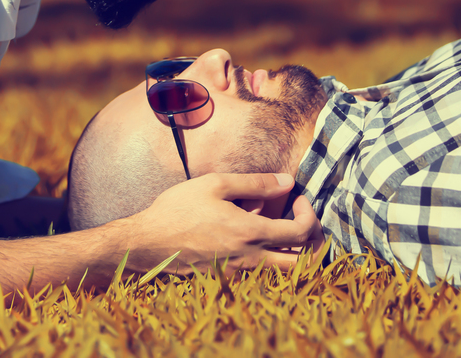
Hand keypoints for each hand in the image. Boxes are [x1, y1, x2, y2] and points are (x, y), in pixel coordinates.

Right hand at [125, 172, 324, 274]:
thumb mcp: (215, 184)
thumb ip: (254, 183)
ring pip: (283, 274)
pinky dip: (271, 260)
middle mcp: (251, 258)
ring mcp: (239, 272)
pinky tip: (257, 240)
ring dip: (295, 254)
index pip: (301, 232)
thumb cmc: (178, 209)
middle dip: (313, 242)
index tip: (297, 199)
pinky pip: (262, 275)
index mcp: (251, 233)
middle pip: (302, 263)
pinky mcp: (227, 278)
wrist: (147, 243)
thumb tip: (286, 181)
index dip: (309, 214)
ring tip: (285, 232)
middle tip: (302, 222)